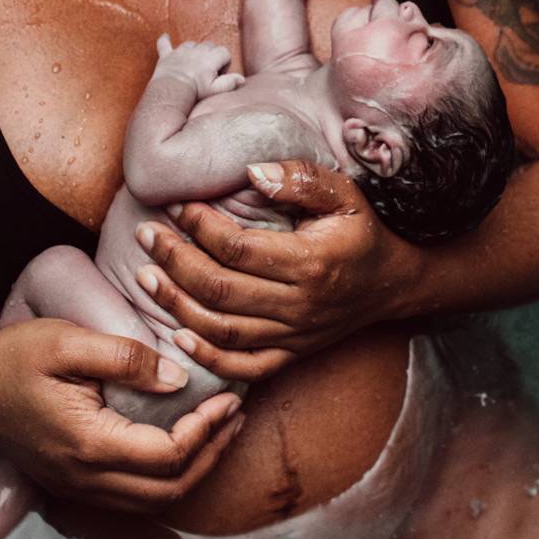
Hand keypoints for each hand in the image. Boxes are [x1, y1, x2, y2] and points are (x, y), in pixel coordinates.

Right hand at [0, 318, 245, 513]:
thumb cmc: (13, 357)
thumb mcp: (67, 341)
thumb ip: (125, 357)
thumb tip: (178, 378)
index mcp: (89, 444)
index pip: (168, 454)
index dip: (207, 429)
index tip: (228, 397)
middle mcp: (86, 478)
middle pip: (169, 488)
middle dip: (212, 454)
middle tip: (236, 416)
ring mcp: (77, 487)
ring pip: (153, 500)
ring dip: (194, 471)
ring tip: (219, 432)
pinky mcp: (73, 483)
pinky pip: (133, 497)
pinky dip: (167, 478)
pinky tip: (181, 448)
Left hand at [133, 160, 425, 379]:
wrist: (392, 283)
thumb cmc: (362, 231)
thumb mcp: (345, 194)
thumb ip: (300, 179)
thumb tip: (251, 171)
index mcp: (312, 263)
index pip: (239, 249)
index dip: (201, 227)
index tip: (176, 205)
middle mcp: (300, 305)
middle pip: (220, 289)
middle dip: (174, 261)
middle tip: (146, 235)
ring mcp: (295, 335)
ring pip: (222, 329)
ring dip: (176, 305)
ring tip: (145, 277)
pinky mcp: (291, 355)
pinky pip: (244, 367)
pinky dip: (207, 358)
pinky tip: (177, 335)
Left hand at [153, 35, 243, 98]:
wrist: (172, 92)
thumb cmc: (195, 92)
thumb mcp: (216, 90)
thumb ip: (230, 83)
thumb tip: (242, 79)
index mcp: (210, 58)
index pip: (224, 52)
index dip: (225, 62)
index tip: (219, 74)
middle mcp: (196, 51)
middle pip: (209, 45)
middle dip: (211, 55)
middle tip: (208, 72)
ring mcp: (181, 52)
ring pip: (191, 44)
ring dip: (194, 51)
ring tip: (193, 65)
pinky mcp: (167, 56)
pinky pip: (164, 44)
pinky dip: (165, 41)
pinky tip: (165, 37)